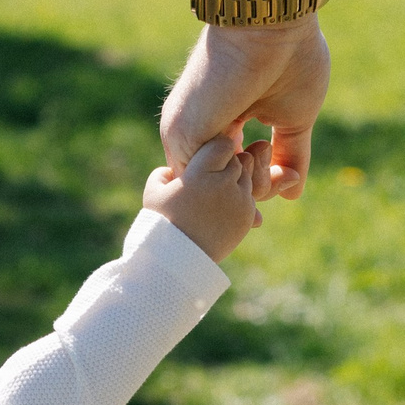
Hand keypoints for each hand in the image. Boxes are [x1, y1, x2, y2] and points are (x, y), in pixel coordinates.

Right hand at [144, 135, 263, 261]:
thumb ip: (165, 172)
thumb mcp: (153, 193)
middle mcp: (223, 183)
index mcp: (200, 173)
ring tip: (214, 196)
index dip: (215, 149)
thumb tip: (176, 169)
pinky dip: (240, 200)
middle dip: (226, 166)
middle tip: (211, 179)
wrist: (178, 261)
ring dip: (235, 182)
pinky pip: (251, 197)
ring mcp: (239, 201)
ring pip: (248, 177)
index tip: (206, 159)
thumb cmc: (161, 225)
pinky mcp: (247, 217)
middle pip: (239, 159)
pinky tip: (221, 209)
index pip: (223, 144)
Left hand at [160, 12, 330, 201]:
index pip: (229, 172)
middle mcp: (197, 130)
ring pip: (209, 188)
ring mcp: (185, 133)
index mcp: (218, 123)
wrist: (273, 27)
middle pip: (219, 186)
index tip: (282, 185)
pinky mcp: (180, 133)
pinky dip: (231, 176)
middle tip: (281, 177)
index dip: (254, 188)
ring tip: (265, 153)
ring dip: (246, 184)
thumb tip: (293, 191)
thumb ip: (290, 154)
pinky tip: (249, 150)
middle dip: (255, 192)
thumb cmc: (289, 60)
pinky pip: (201, 180)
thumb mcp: (292, 118)